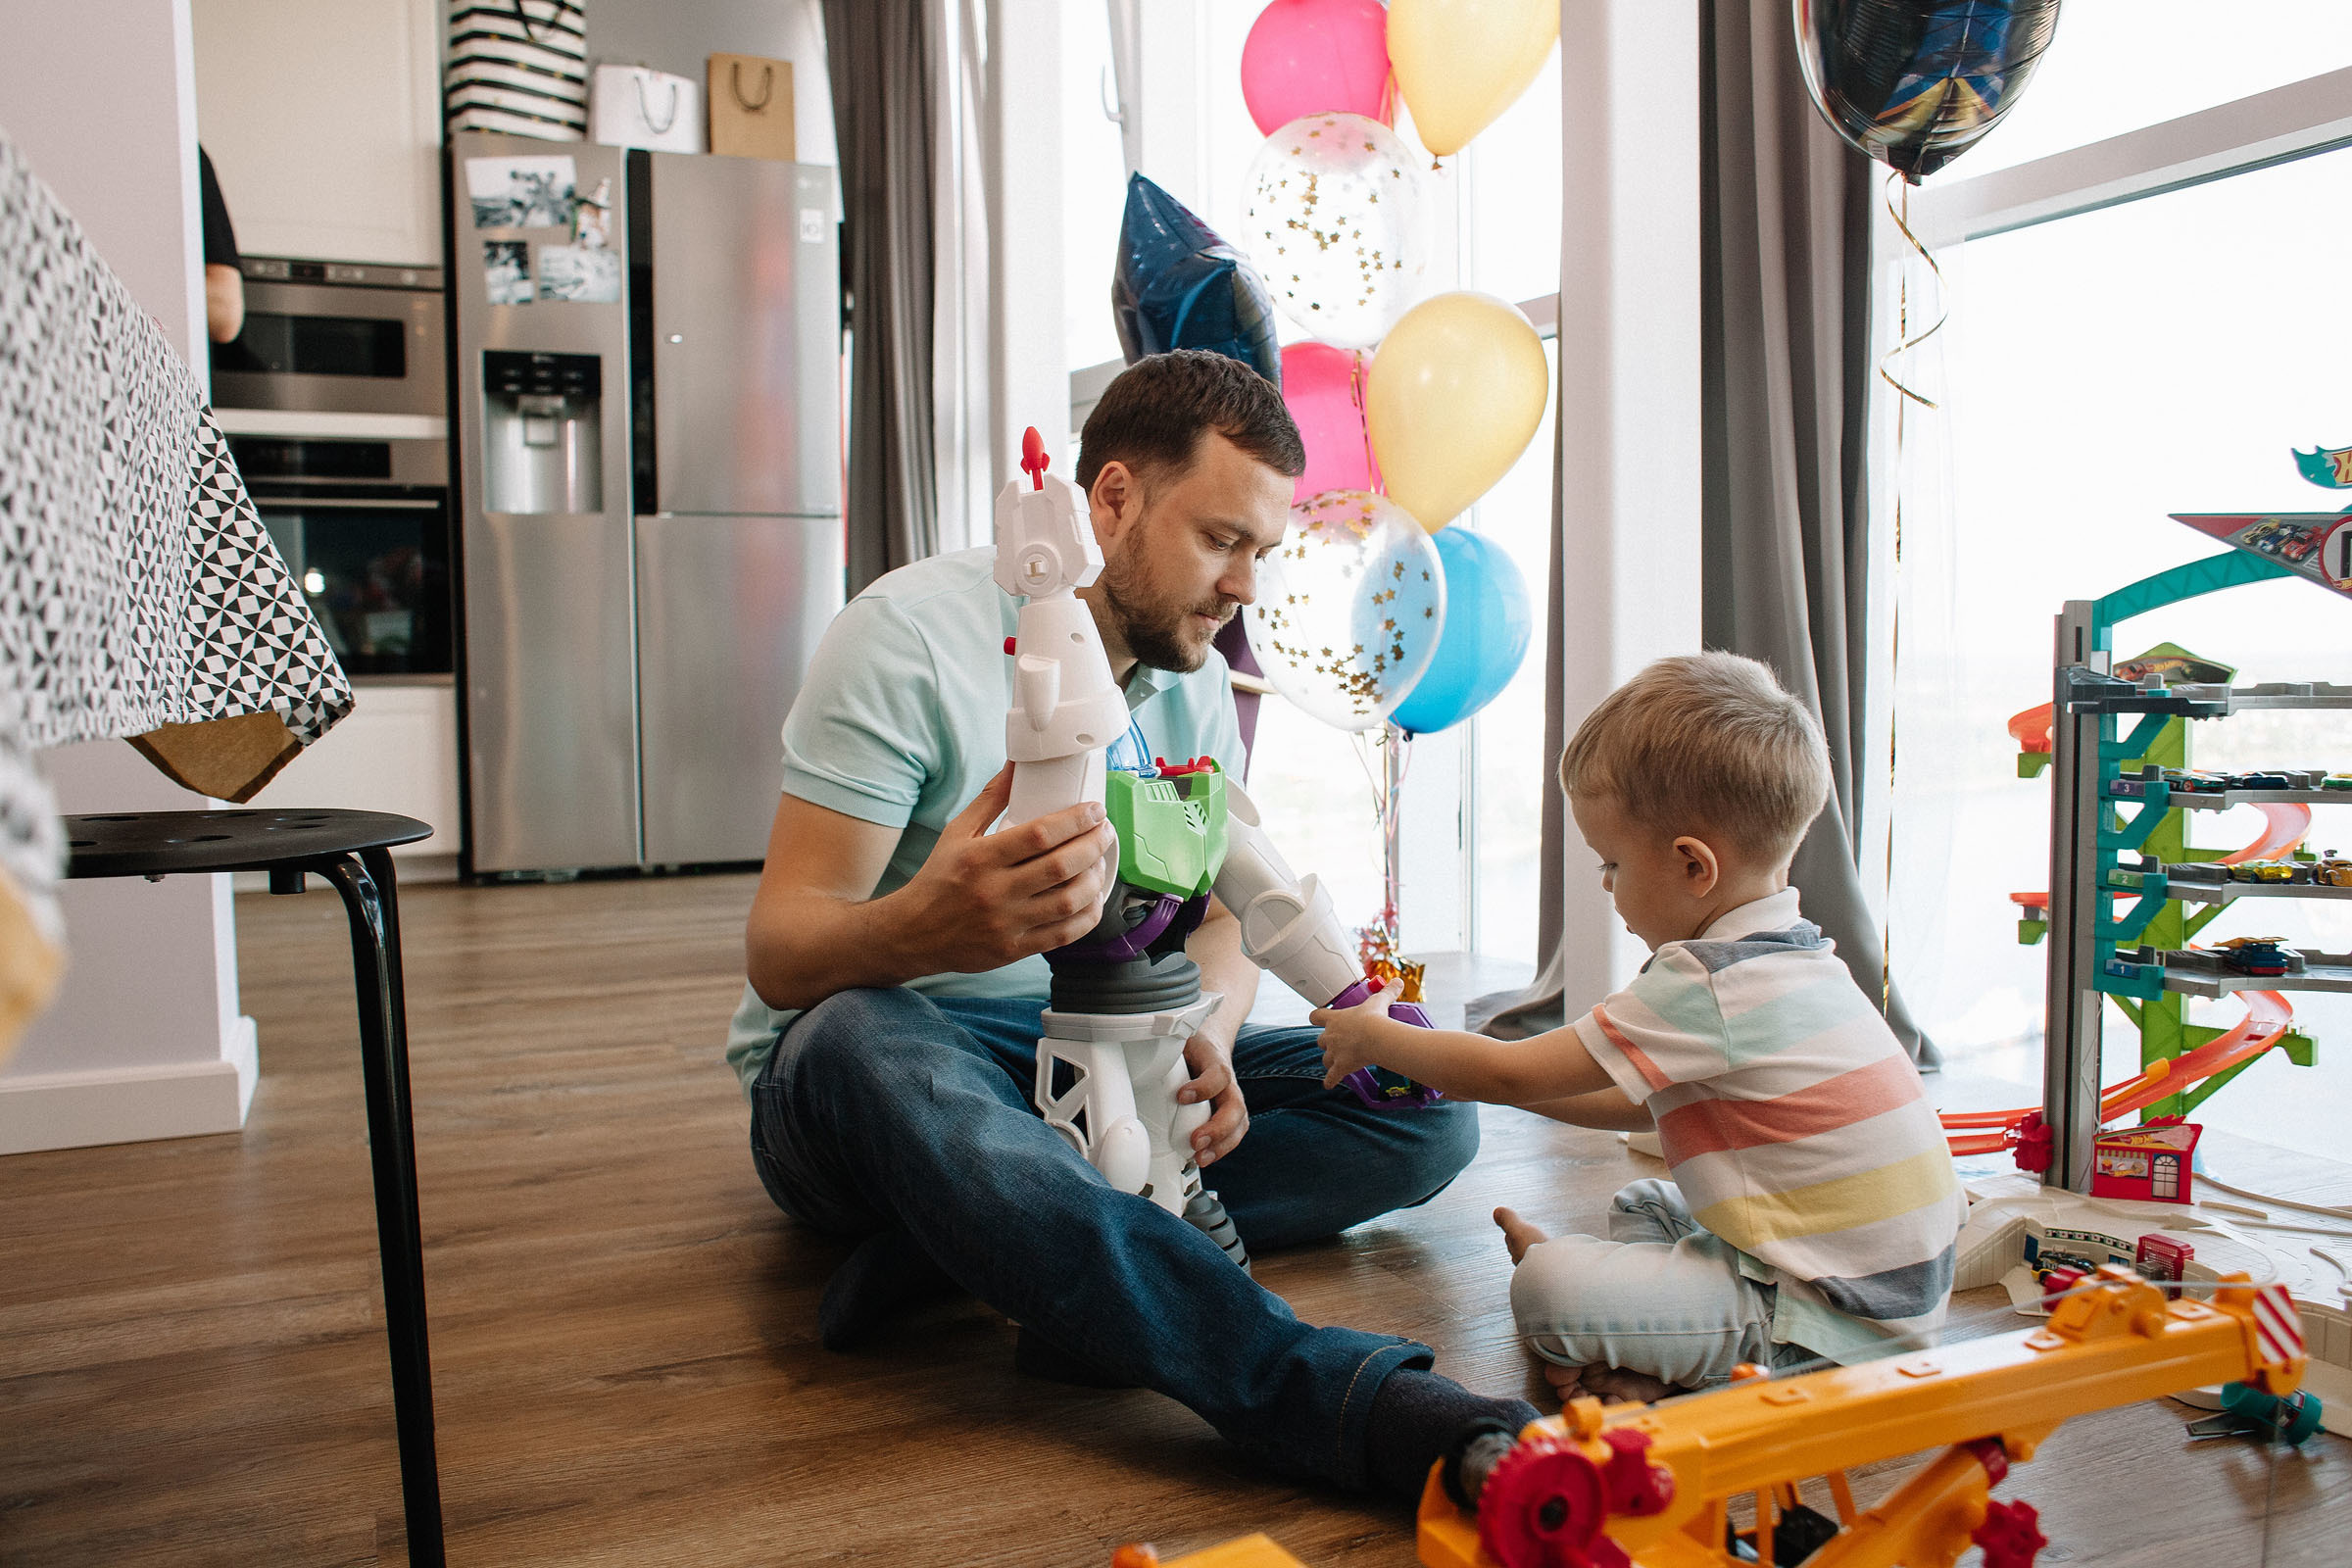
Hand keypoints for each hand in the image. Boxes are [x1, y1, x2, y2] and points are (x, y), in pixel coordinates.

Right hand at [895, 765, 1118, 972]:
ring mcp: (1007, 923)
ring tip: (1100, 863)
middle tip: (1105, 832)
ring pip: (1067, 902)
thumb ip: (990, 799)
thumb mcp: (957, 833)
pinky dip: (1086, 917)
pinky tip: (1093, 900)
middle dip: (1093, 845)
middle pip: (1060, 866)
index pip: (1039, 835)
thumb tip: (1016, 765)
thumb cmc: (938, 879)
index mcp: (981, 858)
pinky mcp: (1014, 949)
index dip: (1074, 820)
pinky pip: (1062, 935)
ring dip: (1094, 880)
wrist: (914, 933)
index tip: (1094, 810)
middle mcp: (995, 891)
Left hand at [1176, 1032, 1247, 1167]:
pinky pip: (1233, 1133)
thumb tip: (1132, 1059)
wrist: (1212, 1041)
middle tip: (1195, 1141)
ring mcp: (1231, 1097)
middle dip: (1218, 1128)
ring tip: (1201, 1158)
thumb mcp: (1178, 1039)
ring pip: (1239, 1123)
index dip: (1204, 1087)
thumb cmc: (1191, 1045)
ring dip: (1222, 1145)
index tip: (1181, 1096)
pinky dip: (1221, 1148)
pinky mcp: (1229, 1112)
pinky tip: (1204, 1158)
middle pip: (1236, 1106)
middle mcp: (1228, 1081)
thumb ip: (1164, 1050)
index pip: (1218, 1074)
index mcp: (1214, 1059)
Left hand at [1310, 982, 1396, 1088]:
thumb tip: (1398, 982)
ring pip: (1325, 1059)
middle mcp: (1330, 1036)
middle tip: (1338, 1042)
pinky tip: (1330, 1083)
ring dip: (1330, 1060)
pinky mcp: (1340, 1067)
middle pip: (1320, 1040)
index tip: (1317, 1018)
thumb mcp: (1379, 1001)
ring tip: (1338, 1062)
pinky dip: (1330, 1080)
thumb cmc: (1374, 1018)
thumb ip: (1386, 992)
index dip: (1316, 1018)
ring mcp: (1334, 1052)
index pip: (1316, 1016)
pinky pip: (1331, 1077)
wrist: (1375, 1037)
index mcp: (1335, 1019)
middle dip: (1327, 1042)